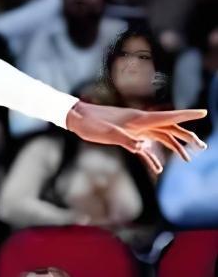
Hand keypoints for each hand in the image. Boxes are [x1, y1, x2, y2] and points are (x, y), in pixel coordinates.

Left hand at [65, 101, 206, 173]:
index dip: (187, 114)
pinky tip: (156, 169)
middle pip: (169, 128)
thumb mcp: (106, 132)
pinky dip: (152, 156)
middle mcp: (140, 122)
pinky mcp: (126, 135)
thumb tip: (143, 147)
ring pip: (160, 137)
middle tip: (202, 146)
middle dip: (186, 137)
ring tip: (188, 159)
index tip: (205, 112)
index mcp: (139, 118)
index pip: (169, 116)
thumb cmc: (89, 122)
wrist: (75, 117)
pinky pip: (144, 146)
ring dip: (174, 147)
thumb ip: (125, 139)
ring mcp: (134, 128)